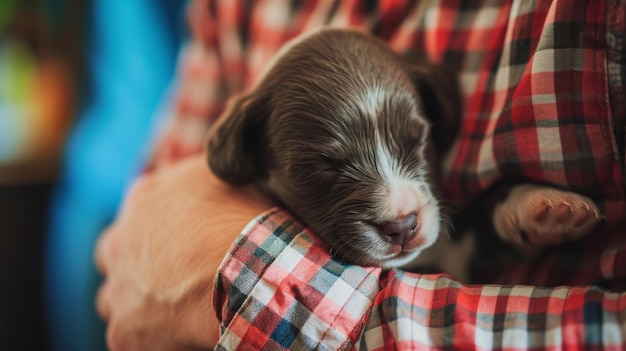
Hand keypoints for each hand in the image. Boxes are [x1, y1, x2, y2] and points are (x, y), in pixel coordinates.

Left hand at [95, 154, 271, 349]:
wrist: (249, 269)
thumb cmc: (244, 220)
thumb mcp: (223, 173)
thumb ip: (197, 171)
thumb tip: (200, 166)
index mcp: (144, 198)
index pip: (141, 209)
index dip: (163, 226)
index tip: (186, 240)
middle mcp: (121, 241)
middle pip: (116, 253)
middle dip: (136, 262)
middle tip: (173, 274)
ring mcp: (120, 289)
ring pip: (115, 298)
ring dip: (137, 301)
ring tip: (176, 308)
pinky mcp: (126, 333)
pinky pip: (131, 340)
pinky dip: (153, 338)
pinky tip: (181, 334)